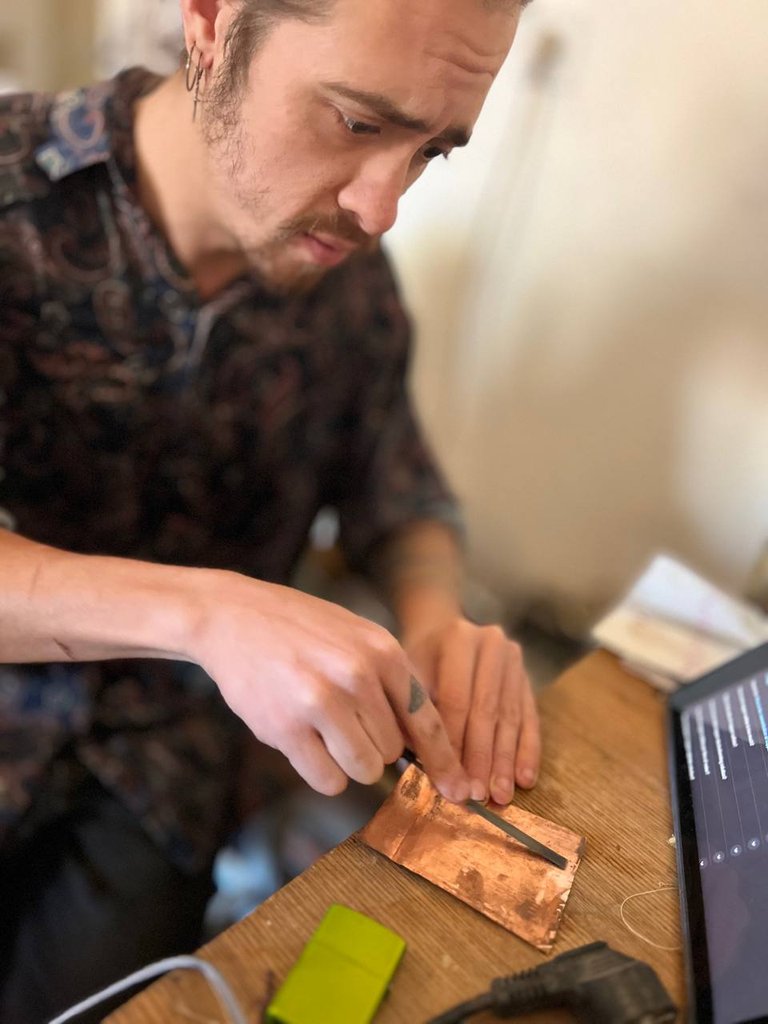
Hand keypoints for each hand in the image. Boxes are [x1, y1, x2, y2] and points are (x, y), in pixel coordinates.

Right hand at [187, 570, 470, 801]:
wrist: (233, 616)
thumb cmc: (301, 629)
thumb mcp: (358, 636)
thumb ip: (392, 681)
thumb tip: (425, 741)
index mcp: (382, 651)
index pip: (427, 720)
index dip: (444, 761)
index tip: (457, 790)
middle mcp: (357, 676)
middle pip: (393, 751)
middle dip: (374, 746)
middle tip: (343, 722)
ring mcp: (321, 702)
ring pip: (364, 769)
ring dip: (348, 762)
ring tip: (324, 730)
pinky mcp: (286, 728)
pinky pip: (327, 780)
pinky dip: (322, 772)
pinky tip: (305, 742)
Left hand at [403, 616, 539, 804]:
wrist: (441, 629)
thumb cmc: (420, 660)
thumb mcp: (409, 675)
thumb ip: (416, 713)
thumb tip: (425, 764)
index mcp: (458, 640)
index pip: (456, 699)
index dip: (455, 742)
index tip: (451, 779)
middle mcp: (492, 645)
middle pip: (487, 710)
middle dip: (482, 758)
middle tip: (478, 795)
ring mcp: (514, 660)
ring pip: (510, 718)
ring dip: (506, 761)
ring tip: (500, 795)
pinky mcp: (527, 677)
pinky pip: (530, 718)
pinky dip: (528, 751)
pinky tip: (525, 779)